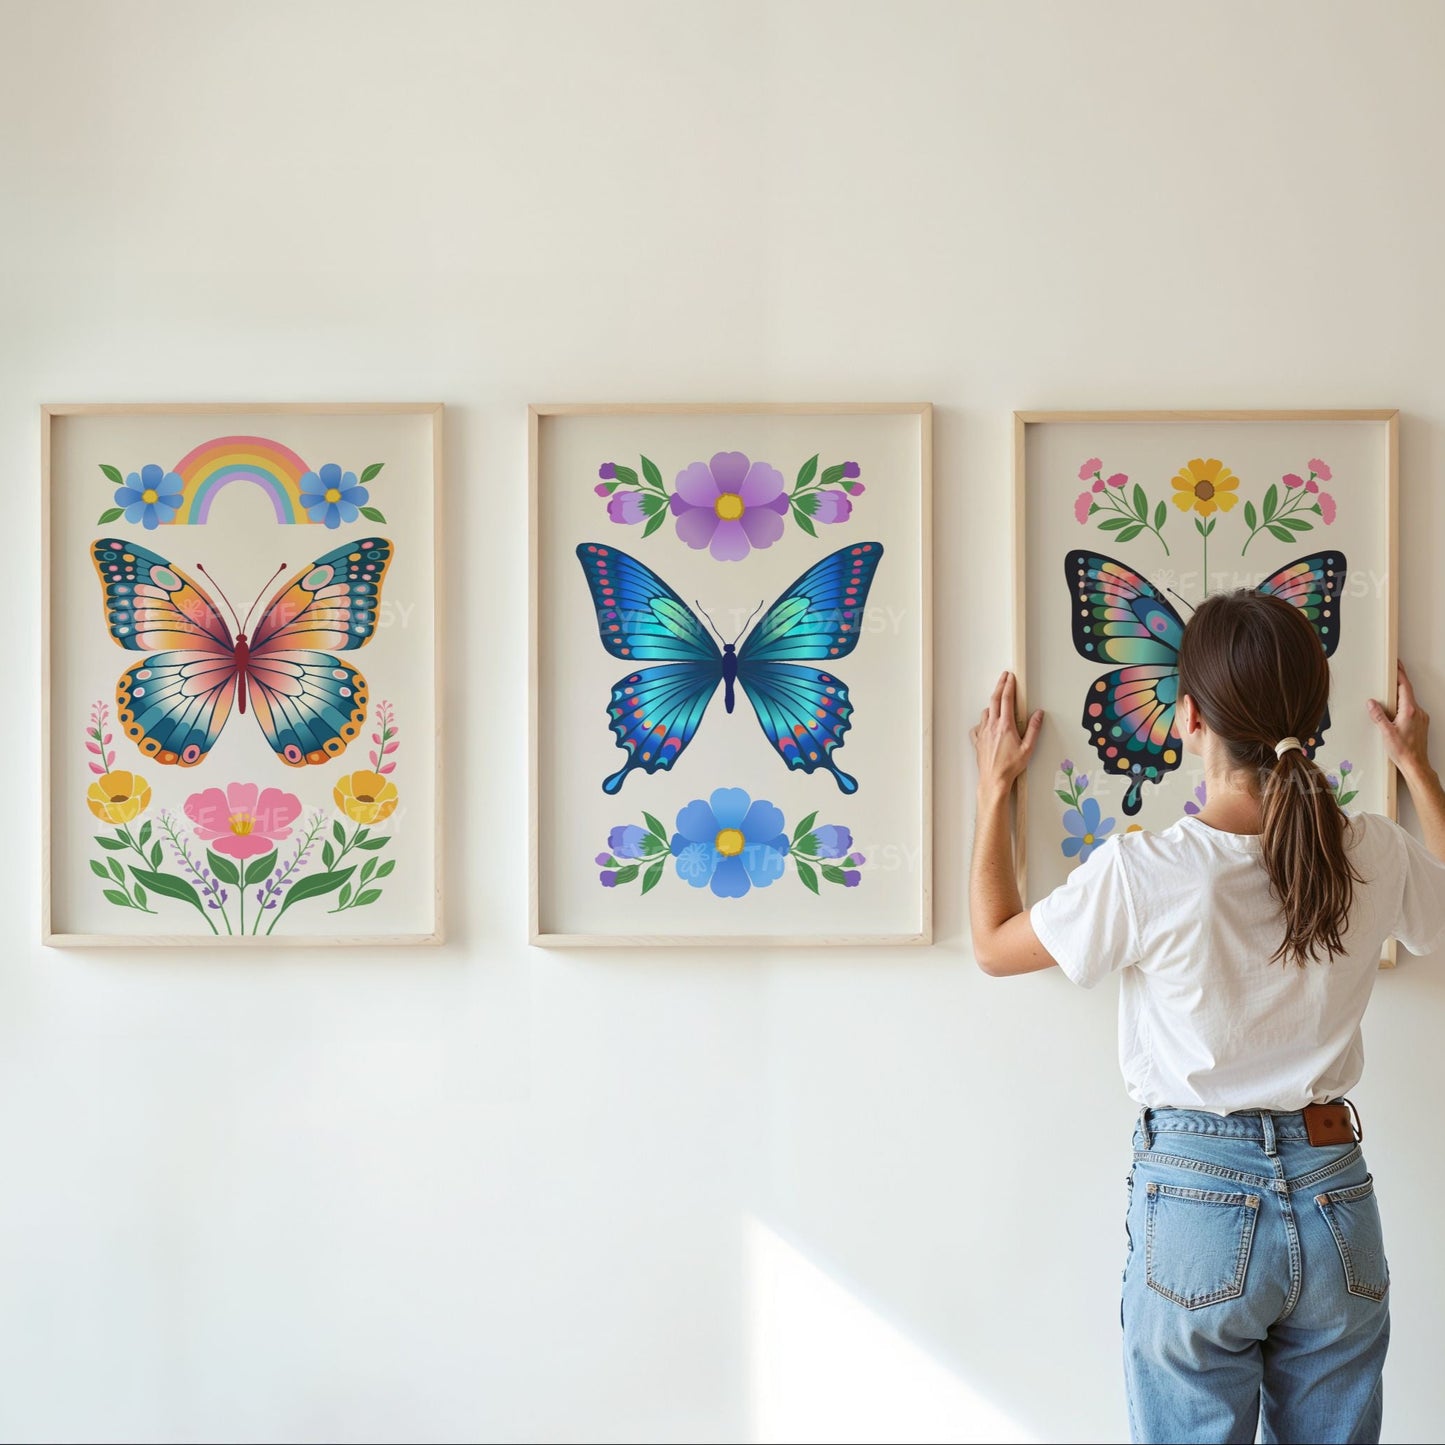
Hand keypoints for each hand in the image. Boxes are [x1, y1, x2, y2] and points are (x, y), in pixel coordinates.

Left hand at [971, 671, 1042, 802]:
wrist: (994, 779)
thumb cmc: (1010, 766)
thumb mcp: (1028, 748)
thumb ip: (1034, 729)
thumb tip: (1038, 714)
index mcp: (1005, 725)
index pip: (1006, 699)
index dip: (1009, 686)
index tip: (1010, 677)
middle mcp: (992, 726)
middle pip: (994, 700)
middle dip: (999, 686)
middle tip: (1004, 678)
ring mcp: (983, 733)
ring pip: (986, 712)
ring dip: (992, 704)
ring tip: (998, 702)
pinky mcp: (977, 741)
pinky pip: (978, 726)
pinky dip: (983, 721)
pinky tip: (986, 724)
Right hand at [1369, 661, 1434, 781]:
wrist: (1416, 765)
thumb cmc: (1404, 751)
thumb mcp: (1386, 732)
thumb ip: (1378, 716)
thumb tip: (1372, 703)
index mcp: (1410, 711)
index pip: (1405, 687)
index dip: (1400, 674)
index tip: (1397, 665)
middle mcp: (1418, 712)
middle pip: (1407, 692)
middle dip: (1398, 683)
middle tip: (1391, 675)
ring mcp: (1421, 718)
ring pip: (1409, 702)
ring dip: (1399, 697)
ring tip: (1388, 698)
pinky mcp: (1421, 724)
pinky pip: (1411, 710)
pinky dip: (1403, 707)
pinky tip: (1395, 713)